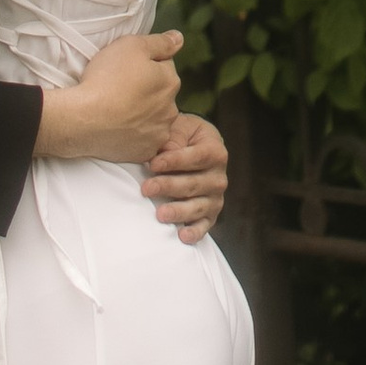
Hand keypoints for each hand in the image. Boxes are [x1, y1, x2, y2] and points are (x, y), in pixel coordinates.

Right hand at [33, 31, 181, 166]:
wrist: (84, 120)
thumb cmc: (106, 79)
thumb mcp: (132, 46)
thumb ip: (160, 42)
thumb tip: (179, 38)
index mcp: (170, 82)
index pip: (164, 66)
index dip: (145, 64)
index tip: (126, 69)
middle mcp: (171, 109)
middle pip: (160, 94)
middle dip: (146, 90)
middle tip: (120, 88)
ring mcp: (158, 133)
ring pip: (154, 117)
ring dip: (142, 113)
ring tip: (118, 109)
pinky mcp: (145, 152)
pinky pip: (143, 139)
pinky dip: (134, 133)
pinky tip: (118, 127)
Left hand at [142, 112, 228, 244]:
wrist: (194, 149)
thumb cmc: (182, 137)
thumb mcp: (180, 128)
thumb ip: (174, 138)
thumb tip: (164, 152)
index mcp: (215, 151)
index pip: (196, 157)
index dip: (174, 161)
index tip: (153, 164)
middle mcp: (219, 177)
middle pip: (194, 184)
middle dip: (169, 187)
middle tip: (147, 189)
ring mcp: (215, 198)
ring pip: (198, 206)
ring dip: (179, 211)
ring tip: (160, 214)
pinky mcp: (210, 215)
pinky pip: (204, 226)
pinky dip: (194, 232)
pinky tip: (182, 236)